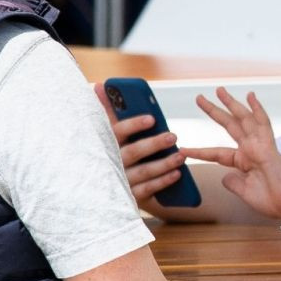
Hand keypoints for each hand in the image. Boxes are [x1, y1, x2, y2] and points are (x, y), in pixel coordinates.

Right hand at [95, 83, 187, 208]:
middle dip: (154, 144)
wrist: (100, 186)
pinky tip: (177, 173)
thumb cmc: (108, 149)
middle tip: (173, 136)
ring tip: (181, 156)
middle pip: (134, 152)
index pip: (118, 131)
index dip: (134, 125)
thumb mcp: (105, 130)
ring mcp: (120, 180)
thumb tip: (99, 86)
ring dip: (164, 164)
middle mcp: (112, 161)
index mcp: (106, 142)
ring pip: (143, 172)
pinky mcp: (128, 194)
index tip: (152, 119)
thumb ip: (106, 110)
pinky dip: (162, 181)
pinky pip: (147, 189)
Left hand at [192, 87, 280, 220]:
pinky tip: (250, 96)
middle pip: (229, 125)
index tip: (183, 149)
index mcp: (244, 162)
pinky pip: (262, 123)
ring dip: (231, 104)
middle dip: (214, 111)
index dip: (199, 151)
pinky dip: (257, 109)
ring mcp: (260, 145)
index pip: (216, 153)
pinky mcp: (268, 146)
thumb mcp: (246, 193)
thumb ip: (234, 183)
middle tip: (199, 98)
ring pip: (243, 119)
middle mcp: (250, 150)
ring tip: (219, 90)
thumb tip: (224, 176)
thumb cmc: (274, 201)